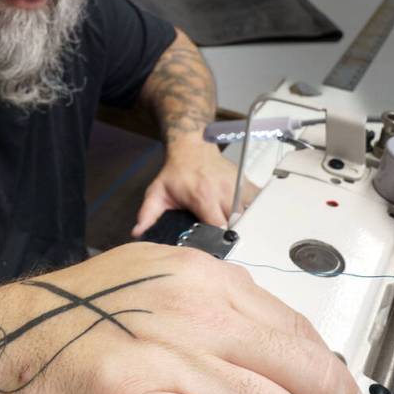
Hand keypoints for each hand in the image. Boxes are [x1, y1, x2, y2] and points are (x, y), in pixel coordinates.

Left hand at [132, 139, 258, 234]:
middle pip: (236, 224)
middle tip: (223, 243)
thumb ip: (148, 213)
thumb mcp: (157, 192)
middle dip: (231, 236)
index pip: (217, 227)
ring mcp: (238, 187)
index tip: (211, 247)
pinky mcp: (247, 183)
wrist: (193, 147)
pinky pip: (256, 204)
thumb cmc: (176, 172)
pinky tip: (244, 219)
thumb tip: (138, 232)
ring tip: (234, 232)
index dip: (216, 241)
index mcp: (203, 196)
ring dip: (243, 225)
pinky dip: (253, 213)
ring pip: (249, 215)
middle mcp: (224, 192)